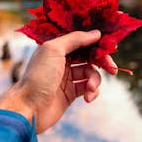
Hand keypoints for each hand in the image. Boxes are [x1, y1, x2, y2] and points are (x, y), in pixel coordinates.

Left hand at [0, 30, 117, 132]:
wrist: (29, 109)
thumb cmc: (38, 76)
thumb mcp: (54, 50)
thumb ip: (75, 39)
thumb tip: (96, 33)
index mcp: (56, 48)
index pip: (81, 40)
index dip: (96, 42)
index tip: (110, 46)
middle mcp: (62, 61)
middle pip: (89, 57)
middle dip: (102, 62)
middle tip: (113, 69)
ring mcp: (66, 78)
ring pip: (90, 73)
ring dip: (95, 80)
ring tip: (91, 89)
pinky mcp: (70, 94)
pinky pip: (88, 88)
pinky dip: (92, 92)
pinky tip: (89, 97)